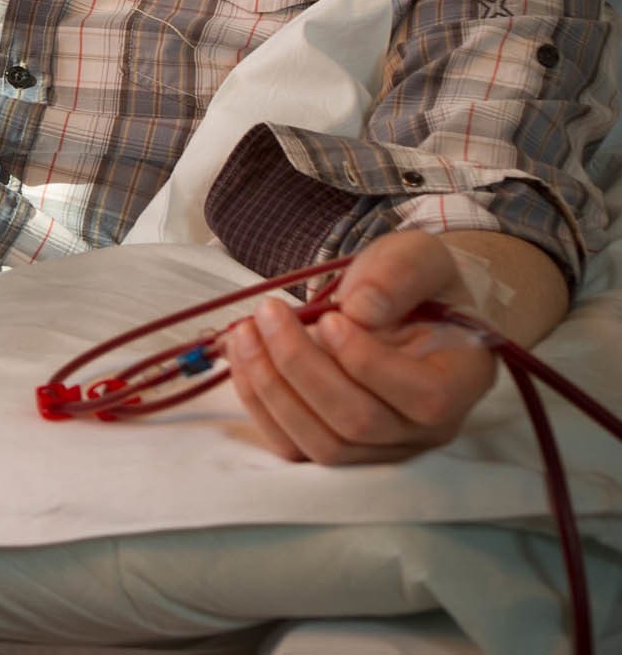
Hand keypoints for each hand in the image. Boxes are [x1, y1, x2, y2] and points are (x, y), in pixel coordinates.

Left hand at [225, 230, 500, 464]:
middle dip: (301, 366)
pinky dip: (259, 404)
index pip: (423, 397)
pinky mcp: (338, 447)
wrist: (400, 305)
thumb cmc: (415, 284)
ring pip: (323, 444)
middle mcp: (426, 429)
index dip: (367, 362)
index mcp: (462, 382)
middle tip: (267, 312)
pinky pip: (293, 447)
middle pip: (359, 423)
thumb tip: (361, 310)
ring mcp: (381, 447)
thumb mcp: (418, 257)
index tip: (328, 317)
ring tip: (244, 332)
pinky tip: (241, 358)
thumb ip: (399, 275)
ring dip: (271, 387)